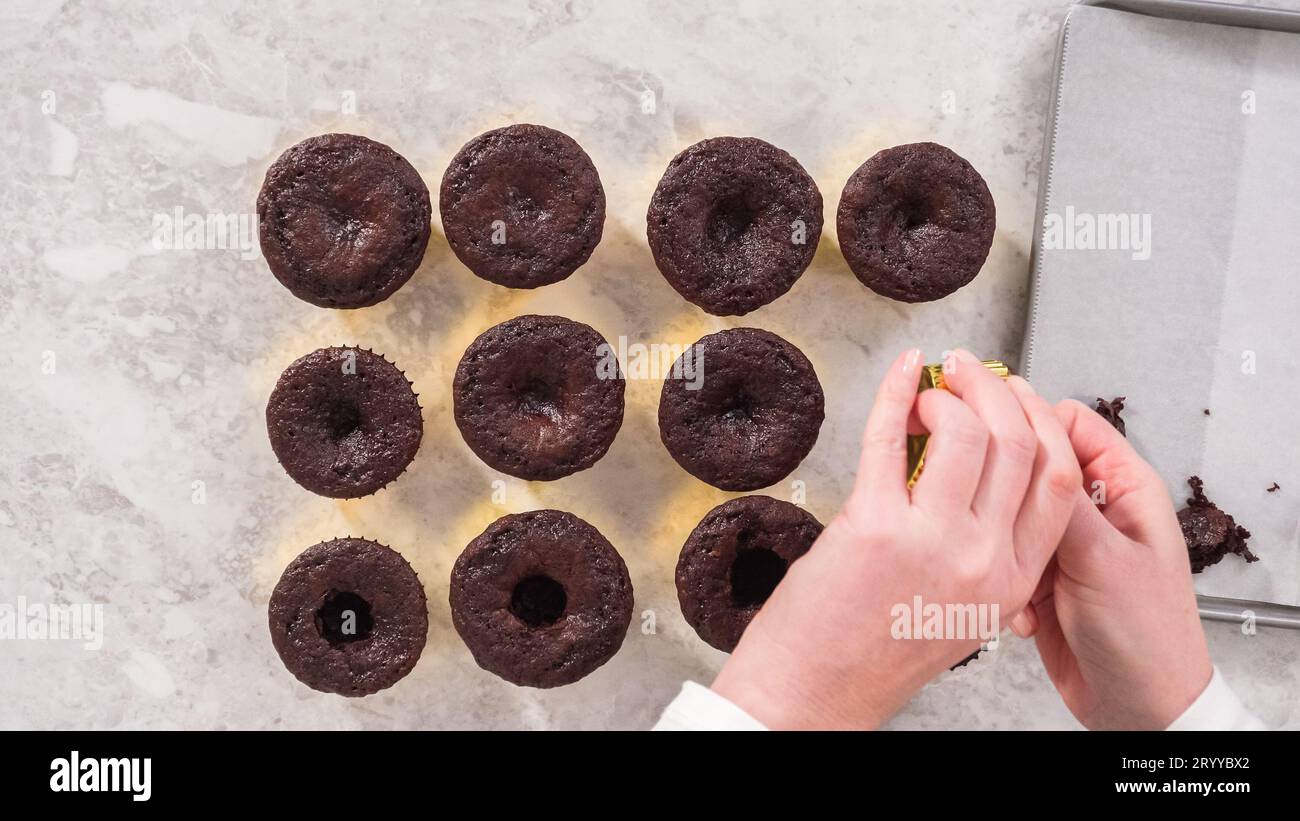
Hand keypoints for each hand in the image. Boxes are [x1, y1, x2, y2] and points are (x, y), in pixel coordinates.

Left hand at [711, 348, 1080, 728]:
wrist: (815, 693)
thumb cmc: (875, 655)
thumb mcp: (962, 616)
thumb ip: (987, 557)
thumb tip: (985, 485)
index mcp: (1012, 582)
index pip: (1059, 481)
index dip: (1043, 424)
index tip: (1021, 398)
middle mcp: (983, 561)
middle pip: (1020, 445)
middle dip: (998, 391)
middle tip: (971, 370)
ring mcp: (931, 543)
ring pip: (966, 431)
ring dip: (947, 391)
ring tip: (928, 388)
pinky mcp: (873, 526)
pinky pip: (891, 438)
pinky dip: (894, 394)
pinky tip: (898, 377)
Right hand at [1012, 400, 1211, 729]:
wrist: (1138, 706)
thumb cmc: (1146, 636)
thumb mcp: (1102, 558)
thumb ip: (1060, 499)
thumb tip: (1026, 440)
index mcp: (1123, 488)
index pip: (1067, 423)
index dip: (1024, 416)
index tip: (980, 419)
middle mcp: (1094, 508)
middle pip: (1032, 463)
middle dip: (1001, 481)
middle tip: (971, 486)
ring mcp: (1067, 543)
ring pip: (1010, 510)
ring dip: (1001, 538)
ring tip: (1002, 562)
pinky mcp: (1044, 576)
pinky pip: (1006, 554)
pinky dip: (1003, 576)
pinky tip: (1018, 604)